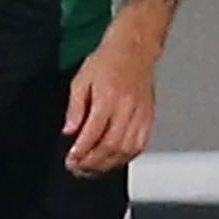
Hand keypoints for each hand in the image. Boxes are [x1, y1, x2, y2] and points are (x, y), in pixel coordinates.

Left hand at [63, 29, 158, 176]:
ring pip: (126, 150)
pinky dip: (126, 157)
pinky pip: (140, 145)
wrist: (134, 49)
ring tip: (92, 169)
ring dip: (108, 164)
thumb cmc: (106, 61)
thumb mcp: (80, 80)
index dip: (81, 151)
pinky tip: (112, 161)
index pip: (93, 133)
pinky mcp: (149, 117)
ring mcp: (141, 114)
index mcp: (108, 98)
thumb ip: (74, 109)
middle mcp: (127, 109)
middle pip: (111, 146)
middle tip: (78, 169)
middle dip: (92, 162)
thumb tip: (68, 132)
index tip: (70, 160)